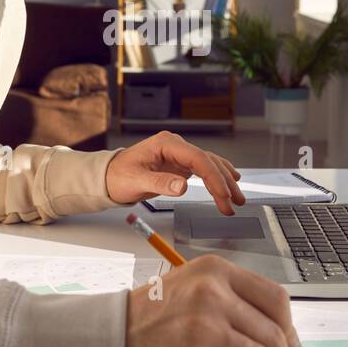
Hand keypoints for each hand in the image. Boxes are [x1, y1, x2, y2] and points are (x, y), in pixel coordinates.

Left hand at [105, 131, 245, 215]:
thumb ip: (159, 183)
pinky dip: (217, 178)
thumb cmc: (119, 176)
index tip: (223, 195)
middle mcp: (176, 146)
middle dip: (224, 183)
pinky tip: (229, 183)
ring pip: (210, 165)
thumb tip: (182, 186)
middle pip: (208, 161)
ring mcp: (179, 154)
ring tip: (238, 198)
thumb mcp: (135, 181)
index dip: (214, 177)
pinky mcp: (180, 164)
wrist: (109, 176)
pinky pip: (204, 170)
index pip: (198, 158)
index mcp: (166, 144)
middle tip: (236, 202)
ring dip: (225, 181)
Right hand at [124, 254, 304, 346]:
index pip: (276, 300)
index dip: (290, 332)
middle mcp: (213, 294)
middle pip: (276, 337)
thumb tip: (284, 345)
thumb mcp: (192, 293)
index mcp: (215, 272)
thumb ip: (234, 308)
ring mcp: (204, 328)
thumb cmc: (148, 323)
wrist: (106, 343)